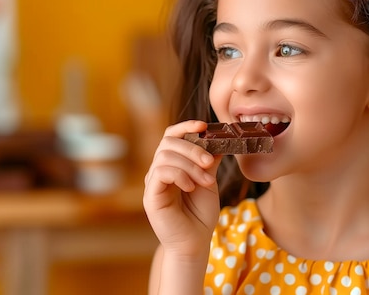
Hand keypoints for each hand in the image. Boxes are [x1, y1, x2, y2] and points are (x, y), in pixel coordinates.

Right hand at [143, 120, 221, 258]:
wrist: (195, 242)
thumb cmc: (201, 215)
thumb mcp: (208, 181)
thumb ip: (208, 161)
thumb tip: (217, 139)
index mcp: (172, 165)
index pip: (171, 136)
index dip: (185, 126)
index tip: (203, 125)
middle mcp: (158, 171)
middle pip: (168, 142)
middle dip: (192, 148)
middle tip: (209, 162)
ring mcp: (152, 183)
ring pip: (165, 156)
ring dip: (190, 165)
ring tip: (206, 181)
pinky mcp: (150, 195)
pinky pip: (161, 172)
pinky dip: (179, 175)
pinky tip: (191, 187)